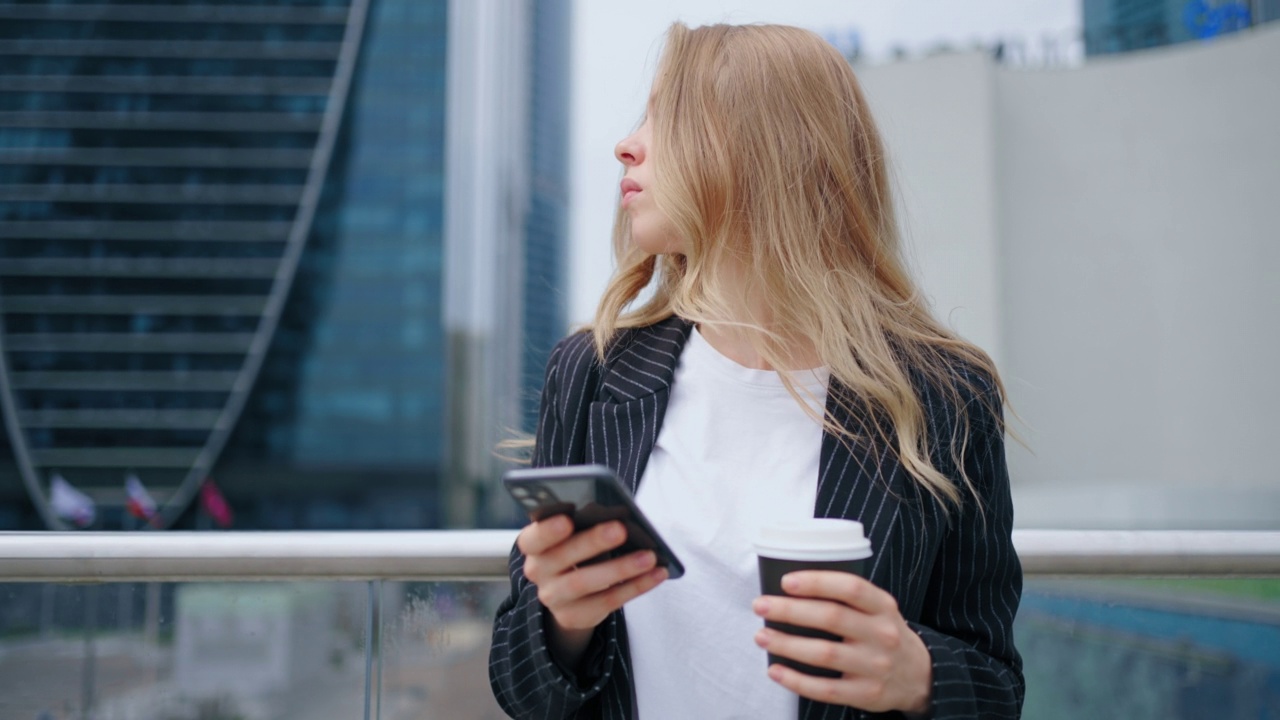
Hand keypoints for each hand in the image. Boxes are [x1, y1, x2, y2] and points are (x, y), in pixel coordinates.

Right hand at [517, 514, 667, 665]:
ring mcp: (554, 597)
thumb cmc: (577, 551)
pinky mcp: (574, 616)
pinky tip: (656, 574)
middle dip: (592, 542)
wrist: (568, 595)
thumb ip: (585, 525)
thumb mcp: (573, 536)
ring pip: (585, 583)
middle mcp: (538, 572)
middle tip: (620, 529)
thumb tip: (618, 515)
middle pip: (562, 558)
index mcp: (534, 545)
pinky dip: (636, 586)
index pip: (532, 538)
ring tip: (649, 557)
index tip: (567, 520)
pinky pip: (608, 601)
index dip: (547, 530)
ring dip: (620, 568)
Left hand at [752, 571, 931, 713]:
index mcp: (883, 606)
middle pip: (832, 618)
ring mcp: (875, 666)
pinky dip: (796, 680)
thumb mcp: (878, 609)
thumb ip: (847, 598)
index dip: (817, 582)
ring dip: (787, 644)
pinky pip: (825, 689)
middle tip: (761, 606)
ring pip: (824, 654)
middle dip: (790, 611)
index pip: (851, 588)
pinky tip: (775, 670)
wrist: (919, 675)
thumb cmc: (883, 633)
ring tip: (761, 636)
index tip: (786, 581)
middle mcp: (882, 634)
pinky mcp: (866, 694)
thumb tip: (790, 589)